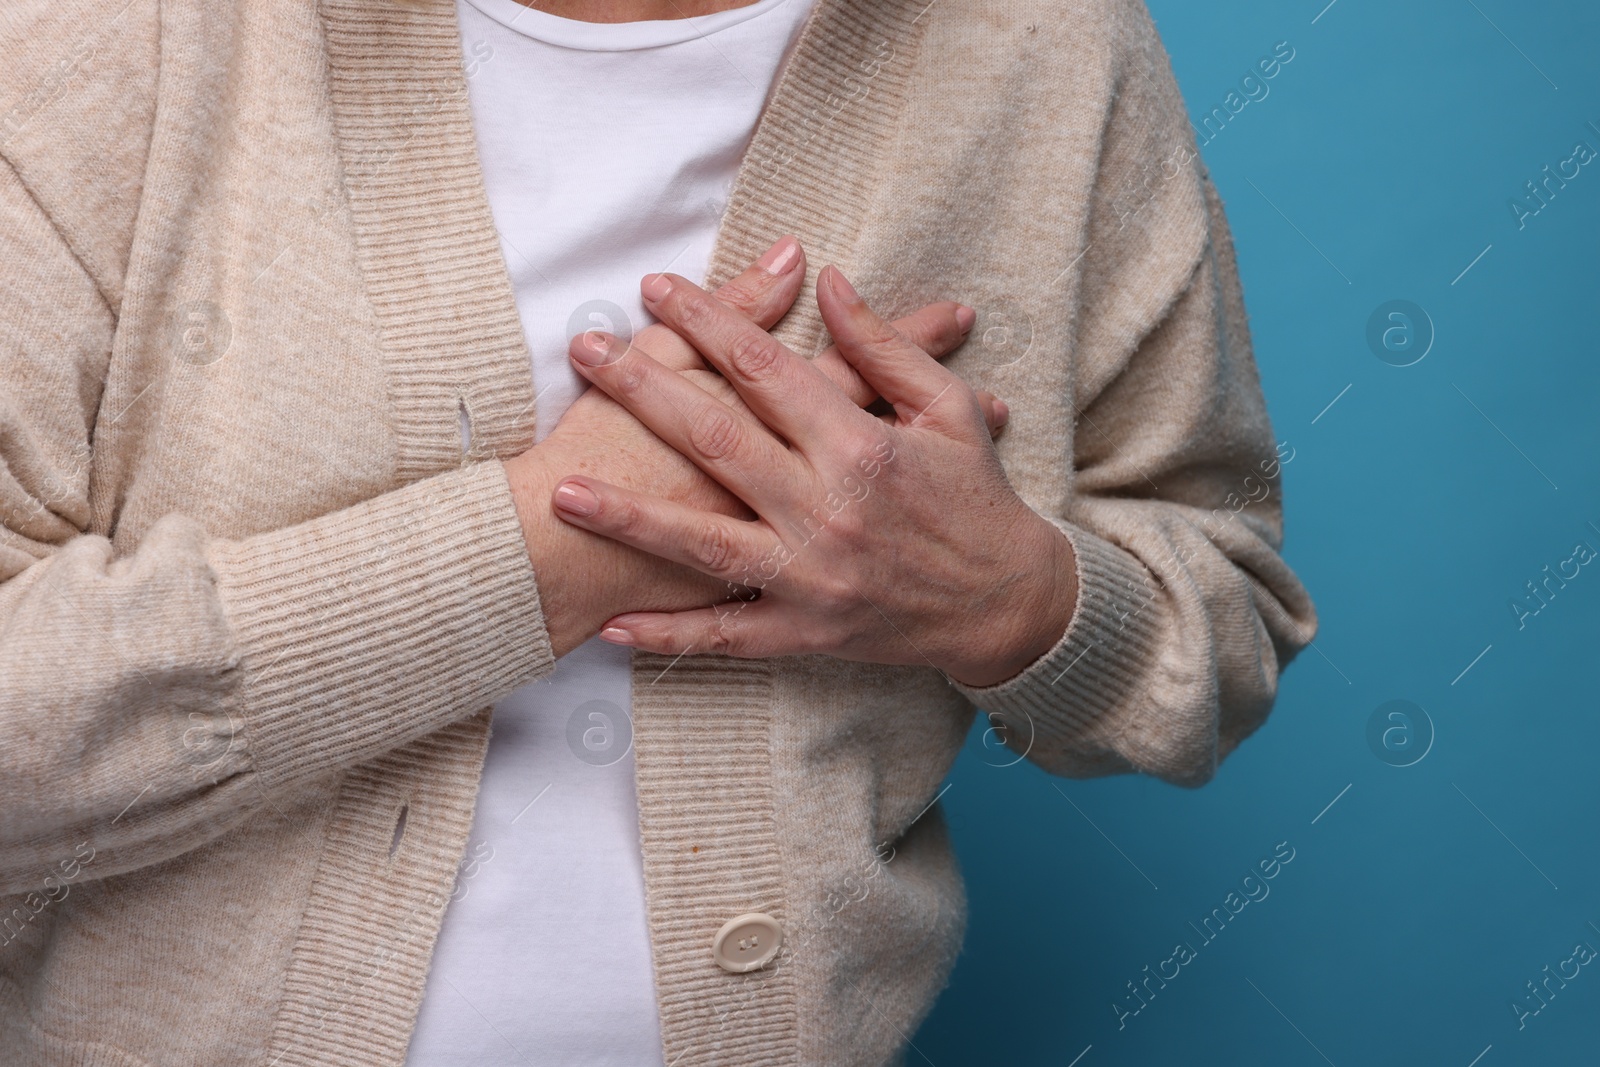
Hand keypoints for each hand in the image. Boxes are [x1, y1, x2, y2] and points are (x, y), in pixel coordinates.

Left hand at [547, 264, 1077, 686]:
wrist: (1010, 605)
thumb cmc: (977, 499)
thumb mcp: (947, 409)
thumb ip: (885, 345)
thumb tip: (828, 280)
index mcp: (862, 446)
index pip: (765, 369)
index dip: (705, 321)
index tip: (653, 289)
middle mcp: (828, 509)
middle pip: (715, 439)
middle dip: (642, 392)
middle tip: (583, 355)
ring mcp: (811, 577)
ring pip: (703, 544)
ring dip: (629, 519)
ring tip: (562, 492)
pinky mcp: (806, 633)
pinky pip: (726, 638)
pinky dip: (669, 636)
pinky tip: (611, 626)